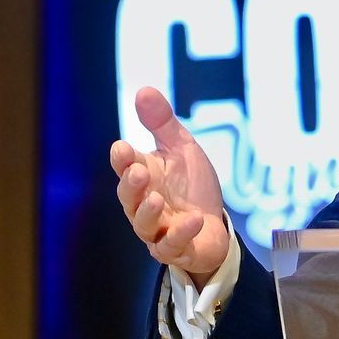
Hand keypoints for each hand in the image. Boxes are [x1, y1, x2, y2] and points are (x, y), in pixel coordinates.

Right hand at [109, 87, 230, 285]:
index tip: (123, 148)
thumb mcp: (182, 149)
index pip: (125, 166)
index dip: (122, 159)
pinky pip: (170, 245)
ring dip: (149, 212)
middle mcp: (143, 204)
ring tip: (158, 199)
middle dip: (131, 185)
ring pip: (143, 224)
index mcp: (143, 176)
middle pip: (128, 197)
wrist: (215, 225)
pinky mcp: (174, 249)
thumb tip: (144, 89)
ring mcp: (157, 229)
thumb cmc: (192, 186)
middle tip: (139, 172)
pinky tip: (193, 220)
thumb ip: (162, 123)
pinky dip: (180, 233)